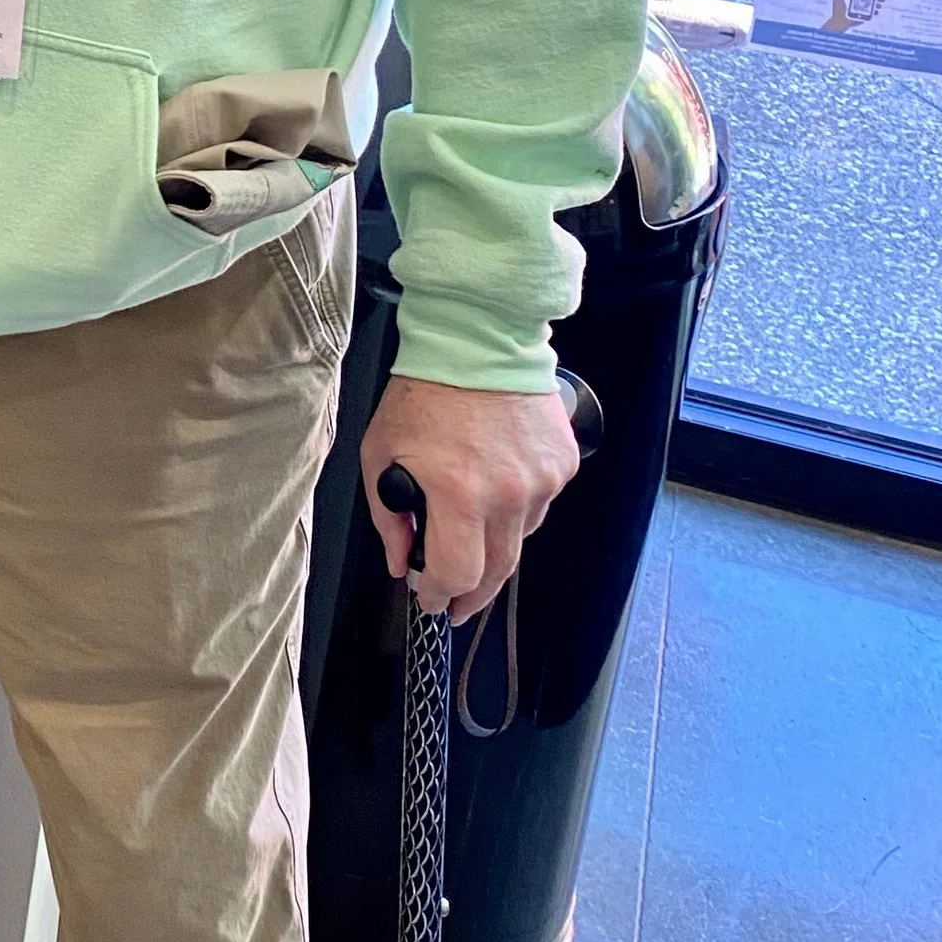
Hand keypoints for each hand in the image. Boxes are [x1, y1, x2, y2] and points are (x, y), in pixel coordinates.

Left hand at [361, 376, 583, 624]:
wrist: (478, 339)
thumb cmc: (425, 390)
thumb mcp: (380, 452)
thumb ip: (388, 517)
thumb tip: (400, 562)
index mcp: (460, 492)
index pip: (458, 574)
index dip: (441, 596)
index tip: (430, 600)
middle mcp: (508, 492)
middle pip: (498, 571)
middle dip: (472, 594)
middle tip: (455, 602)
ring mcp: (541, 479)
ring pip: (521, 539)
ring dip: (494, 544)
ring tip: (470, 524)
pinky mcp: (561, 464)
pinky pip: (540, 505)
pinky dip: (516, 507)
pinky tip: (496, 486)